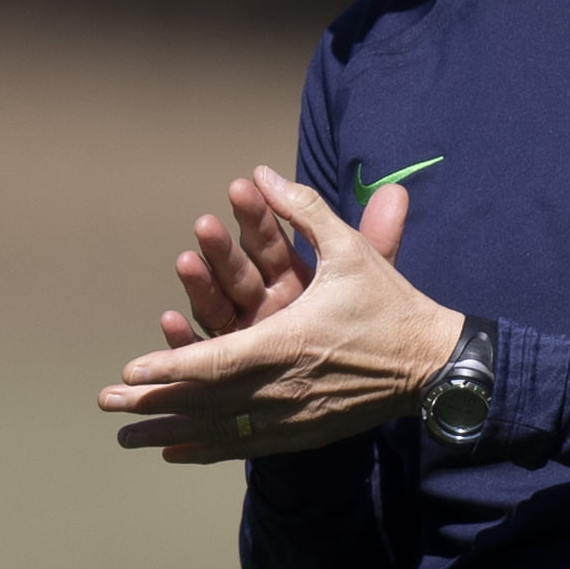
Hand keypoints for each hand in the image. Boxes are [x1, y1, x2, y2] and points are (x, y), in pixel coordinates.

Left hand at [101, 166, 462, 462]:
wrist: (433, 366)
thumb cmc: (390, 305)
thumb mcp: (351, 251)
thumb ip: (304, 211)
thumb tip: (264, 173)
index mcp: (288, 341)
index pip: (216, 360)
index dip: (170, 366)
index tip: (130, 371)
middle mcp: (283, 387)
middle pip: (205, 401)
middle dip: (153, 403)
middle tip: (107, 404)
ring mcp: (293, 417)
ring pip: (220, 430)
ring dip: (170, 431)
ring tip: (127, 438)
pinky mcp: (305, 434)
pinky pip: (247, 446)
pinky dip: (209, 450)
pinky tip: (177, 451)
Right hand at [161, 174, 402, 349]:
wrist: (384, 382)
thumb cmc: (373, 323)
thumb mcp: (369, 282)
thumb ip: (379, 235)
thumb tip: (397, 190)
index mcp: (293, 277)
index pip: (269, 240)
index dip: (256, 215)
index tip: (242, 187)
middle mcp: (267, 304)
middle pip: (238, 272)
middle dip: (220, 248)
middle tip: (205, 224)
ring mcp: (251, 337)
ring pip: (218, 306)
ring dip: (200, 285)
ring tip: (186, 262)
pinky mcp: (238, 370)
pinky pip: (210, 353)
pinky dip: (188, 337)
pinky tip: (172, 320)